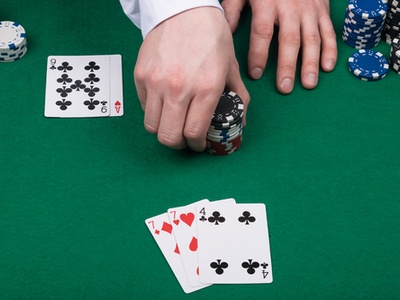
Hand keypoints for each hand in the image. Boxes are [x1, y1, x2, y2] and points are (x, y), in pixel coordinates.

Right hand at [134, 7, 249, 150]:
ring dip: (164, 130)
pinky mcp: (140, 75)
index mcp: (205, 88)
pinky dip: (154, 112)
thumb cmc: (210, 37)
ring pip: (152, 127)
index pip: (193, 132)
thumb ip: (238, 98)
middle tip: (184, 138)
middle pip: (168, 137)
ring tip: (173, 123)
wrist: (184, 9)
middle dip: (178, 144)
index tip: (198, 144)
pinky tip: (165, 104)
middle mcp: (178, 88)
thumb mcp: (231, 67)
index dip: (196, 145)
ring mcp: (155, 82)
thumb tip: (240, 123)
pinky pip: (143, 107)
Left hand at [222, 0, 336, 93]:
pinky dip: (330, 49)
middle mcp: (290, 8)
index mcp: (268, 4)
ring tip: (308, 84)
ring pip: (312, 39)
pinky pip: (328, 31)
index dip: (259, 54)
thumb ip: (233, 11)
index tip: (256, 74)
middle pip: (289, 40)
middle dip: (287, 65)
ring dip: (311, 63)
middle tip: (285, 87)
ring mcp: (309, 9)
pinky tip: (328, 67)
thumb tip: (224, 34)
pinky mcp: (322, 10)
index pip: (262, 32)